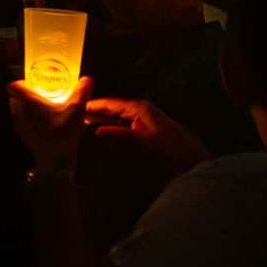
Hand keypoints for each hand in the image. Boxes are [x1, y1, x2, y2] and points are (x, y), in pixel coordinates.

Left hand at [6, 77, 91, 169]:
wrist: (55, 162)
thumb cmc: (63, 134)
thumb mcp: (76, 111)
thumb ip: (81, 93)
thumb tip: (87, 79)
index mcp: (27, 103)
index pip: (12, 86)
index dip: (22, 82)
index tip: (35, 83)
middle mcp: (18, 112)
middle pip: (14, 96)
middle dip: (27, 93)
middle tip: (43, 93)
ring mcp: (18, 124)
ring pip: (17, 108)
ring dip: (28, 106)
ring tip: (46, 107)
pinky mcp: (21, 134)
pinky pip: (21, 120)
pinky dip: (29, 117)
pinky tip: (45, 121)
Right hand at [85, 97, 208, 179]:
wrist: (194, 163)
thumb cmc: (170, 152)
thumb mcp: (143, 144)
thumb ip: (120, 136)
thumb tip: (97, 130)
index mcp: (139, 108)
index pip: (109, 103)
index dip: (91, 105)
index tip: (72, 108)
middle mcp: (142, 110)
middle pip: (112, 108)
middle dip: (94, 112)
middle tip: (73, 118)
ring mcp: (145, 119)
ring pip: (117, 117)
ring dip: (102, 121)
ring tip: (83, 126)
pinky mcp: (148, 130)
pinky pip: (124, 125)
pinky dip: (112, 128)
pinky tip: (104, 134)